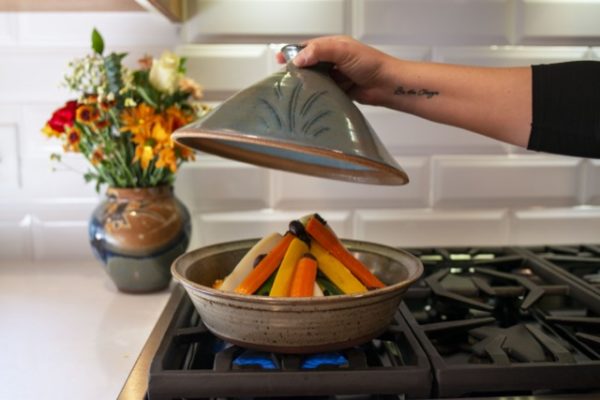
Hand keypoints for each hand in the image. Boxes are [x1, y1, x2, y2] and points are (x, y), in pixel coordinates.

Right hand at [277, 36, 397, 106]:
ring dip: (307, 84)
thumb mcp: (343, 50)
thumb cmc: (371, 64)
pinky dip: (316, 95)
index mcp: (333, 46)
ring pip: (314, 80)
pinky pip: (322, 93)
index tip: (280, 60)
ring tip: (294, 90)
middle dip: (297, 70)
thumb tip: (299, 58)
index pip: (307, 47)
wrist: (387, 85)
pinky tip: (310, 99)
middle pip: (309, 65)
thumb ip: (320, 51)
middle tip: (285, 79)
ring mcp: (336, 76)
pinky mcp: (339, 91)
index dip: (293, 53)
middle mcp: (333, 61)